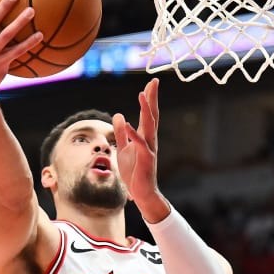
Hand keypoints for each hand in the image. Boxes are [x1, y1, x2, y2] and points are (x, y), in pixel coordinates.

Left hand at [112, 79, 161, 208]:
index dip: (148, 98)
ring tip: (142, 94)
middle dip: (152, 98)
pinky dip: (133, 134)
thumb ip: (120, 133)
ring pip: (149, 125)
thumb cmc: (134, 172)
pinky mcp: (145, 158)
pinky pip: (140, 144)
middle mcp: (149, 140)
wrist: (142, 192)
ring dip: (146, 110)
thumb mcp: (123, 149)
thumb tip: (118, 115)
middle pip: (151, 115)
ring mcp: (148, 148)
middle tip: (154, 81)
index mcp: (144, 137)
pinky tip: (128, 124)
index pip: (147, 114)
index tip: (151, 83)